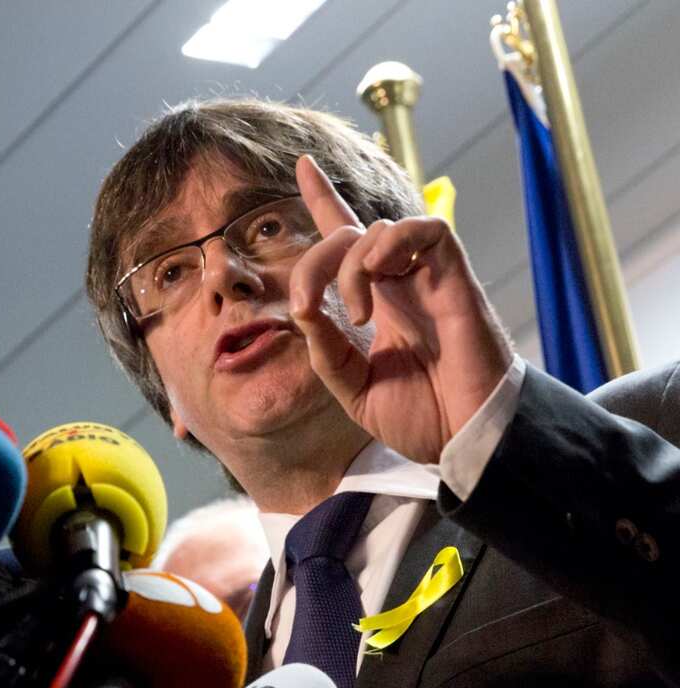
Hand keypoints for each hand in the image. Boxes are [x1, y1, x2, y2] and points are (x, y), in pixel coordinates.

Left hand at [288, 155, 511, 463]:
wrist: (467, 440)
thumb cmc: (422, 418)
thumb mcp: (353, 388)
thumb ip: (327, 349)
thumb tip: (304, 309)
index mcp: (378, 304)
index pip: (347, 240)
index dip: (324, 201)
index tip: (302, 166)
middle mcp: (401, 284)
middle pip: (349, 234)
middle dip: (314, 262)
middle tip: (311, 307)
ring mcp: (429, 279)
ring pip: (380, 230)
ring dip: (351, 266)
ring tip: (358, 315)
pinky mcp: (455, 279)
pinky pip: (426, 230)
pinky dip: (393, 242)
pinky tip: (379, 274)